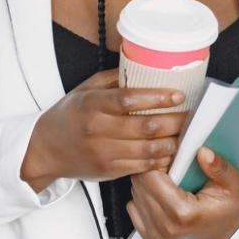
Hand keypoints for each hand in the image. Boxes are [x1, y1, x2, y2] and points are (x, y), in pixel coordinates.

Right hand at [20, 69, 186, 192]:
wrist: (45, 149)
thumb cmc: (70, 115)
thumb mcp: (86, 89)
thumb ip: (115, 79)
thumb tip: (147, 68)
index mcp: (92, 104)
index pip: (129, 100)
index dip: (158, 97)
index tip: (179, 94)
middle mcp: (97, 129)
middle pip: (146, 127)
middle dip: (176, 121)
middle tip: (193, 114)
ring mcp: (103, 153)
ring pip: (149, 149)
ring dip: (174, 141)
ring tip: (187, 132)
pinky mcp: (109, 170)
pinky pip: (143, 166)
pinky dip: (162, 159)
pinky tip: (173, 150)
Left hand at [126, 147, 238, 238]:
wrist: (232, 235)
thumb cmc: (232, 210)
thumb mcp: (235, 183)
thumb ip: (219, 167)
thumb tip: (203, 152)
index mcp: (183, 213)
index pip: (149, 177)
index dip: (157, 161)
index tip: (170, 157)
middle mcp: (166, 228)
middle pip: (139, 186)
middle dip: (151, 171)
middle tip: (171, 167)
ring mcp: (157, 237)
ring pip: (134, 196)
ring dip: (147, 185)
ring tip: (169, 182)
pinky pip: (134, 210)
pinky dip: (144, 200)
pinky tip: (163, 196)